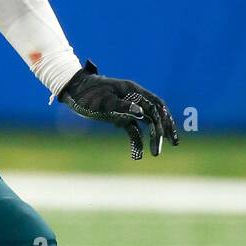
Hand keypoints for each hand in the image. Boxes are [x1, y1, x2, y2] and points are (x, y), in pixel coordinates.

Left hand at [58, 59, 178, 159]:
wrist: (74, 91)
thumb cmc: (88, 94)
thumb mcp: (104, 101)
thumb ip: (123, 106)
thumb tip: (141, 113)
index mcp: (133, 91)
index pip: (154, 106)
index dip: (163, 120)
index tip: (166, 135)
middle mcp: (134, 98)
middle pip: (155, 114)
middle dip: (164, 129)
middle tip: (171, 144)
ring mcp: (128, 108)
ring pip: (147, 122)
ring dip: (153, 136)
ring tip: (157, 153)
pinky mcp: (120, 117)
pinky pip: (133, 129)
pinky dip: (136, 141)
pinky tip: (137, 155)